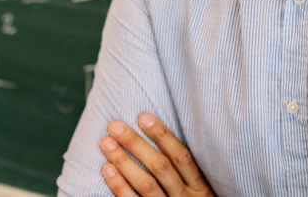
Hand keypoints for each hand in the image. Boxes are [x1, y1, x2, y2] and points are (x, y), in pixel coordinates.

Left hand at [98, 112, 214, 195]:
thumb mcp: (201, 192)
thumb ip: (187, 172)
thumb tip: (163, 137)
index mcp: (200, 188)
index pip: (181, 157)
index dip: (163, 136)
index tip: (143, 117)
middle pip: (160, 168)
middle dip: (136, 144)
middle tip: (115, 126)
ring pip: (146, 185)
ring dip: (124, 162)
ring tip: (106, 143)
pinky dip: (119, 187)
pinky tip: (107, 170)